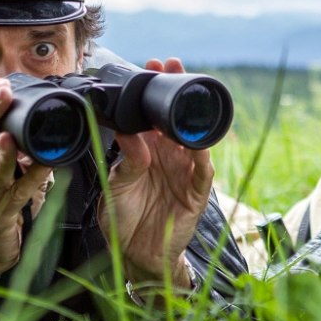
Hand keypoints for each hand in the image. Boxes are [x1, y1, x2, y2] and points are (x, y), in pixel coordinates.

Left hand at [99, 58, 213, 288]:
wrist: (134, 255)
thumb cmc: (123, 219)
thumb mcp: (117, 186)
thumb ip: (127, 160)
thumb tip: (128, 131)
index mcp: (148, 151)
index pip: (154, 115)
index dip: (155, 91)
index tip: (152, 65)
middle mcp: (169, 157)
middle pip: (177, 118)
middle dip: (177, 91)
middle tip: (173, 64)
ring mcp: (185, 173)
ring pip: (194, 140)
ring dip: (192, 118)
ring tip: (188, 95)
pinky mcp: (196, 194)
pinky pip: (203, 172)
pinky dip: (203, 157)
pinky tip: (199, 143)